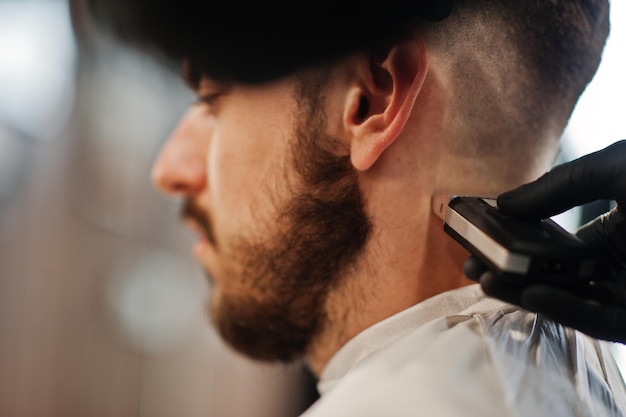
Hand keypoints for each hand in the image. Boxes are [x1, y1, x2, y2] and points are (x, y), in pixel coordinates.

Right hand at [465, 140, 625, 342]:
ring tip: (487, 279)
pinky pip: (598, 319)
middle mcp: (617, 264)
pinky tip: (532, 293)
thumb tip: (503, 203)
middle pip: (551, 273)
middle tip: (473, 267)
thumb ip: (557, 187)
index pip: (549, 242)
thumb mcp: (614, 168)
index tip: (478, 237)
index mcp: (611, 232)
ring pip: (568, 298)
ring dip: (526, 291)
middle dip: (509, 271)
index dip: (512, 241)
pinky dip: (563, 308)